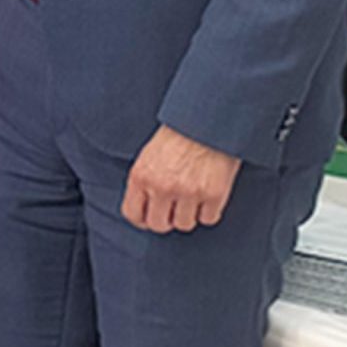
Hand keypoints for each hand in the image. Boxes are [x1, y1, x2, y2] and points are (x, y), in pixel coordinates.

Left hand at [123, 125, 241, 232]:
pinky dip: (209, 212)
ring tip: (193, 198)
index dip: (142, 219)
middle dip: (166, 220)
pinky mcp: (213, 194)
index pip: (132, 214)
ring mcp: (188, 192)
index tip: (150, 217)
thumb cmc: (178, 135)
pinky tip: (208, 197)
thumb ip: (144, 181)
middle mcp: (162, 186)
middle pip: (159, 225)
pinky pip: (208, 219)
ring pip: (184, 225)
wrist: (208, 121)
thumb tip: (143, 209)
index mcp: (141, 176)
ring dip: (189, 215)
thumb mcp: (149, 155)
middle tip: (174, 210)